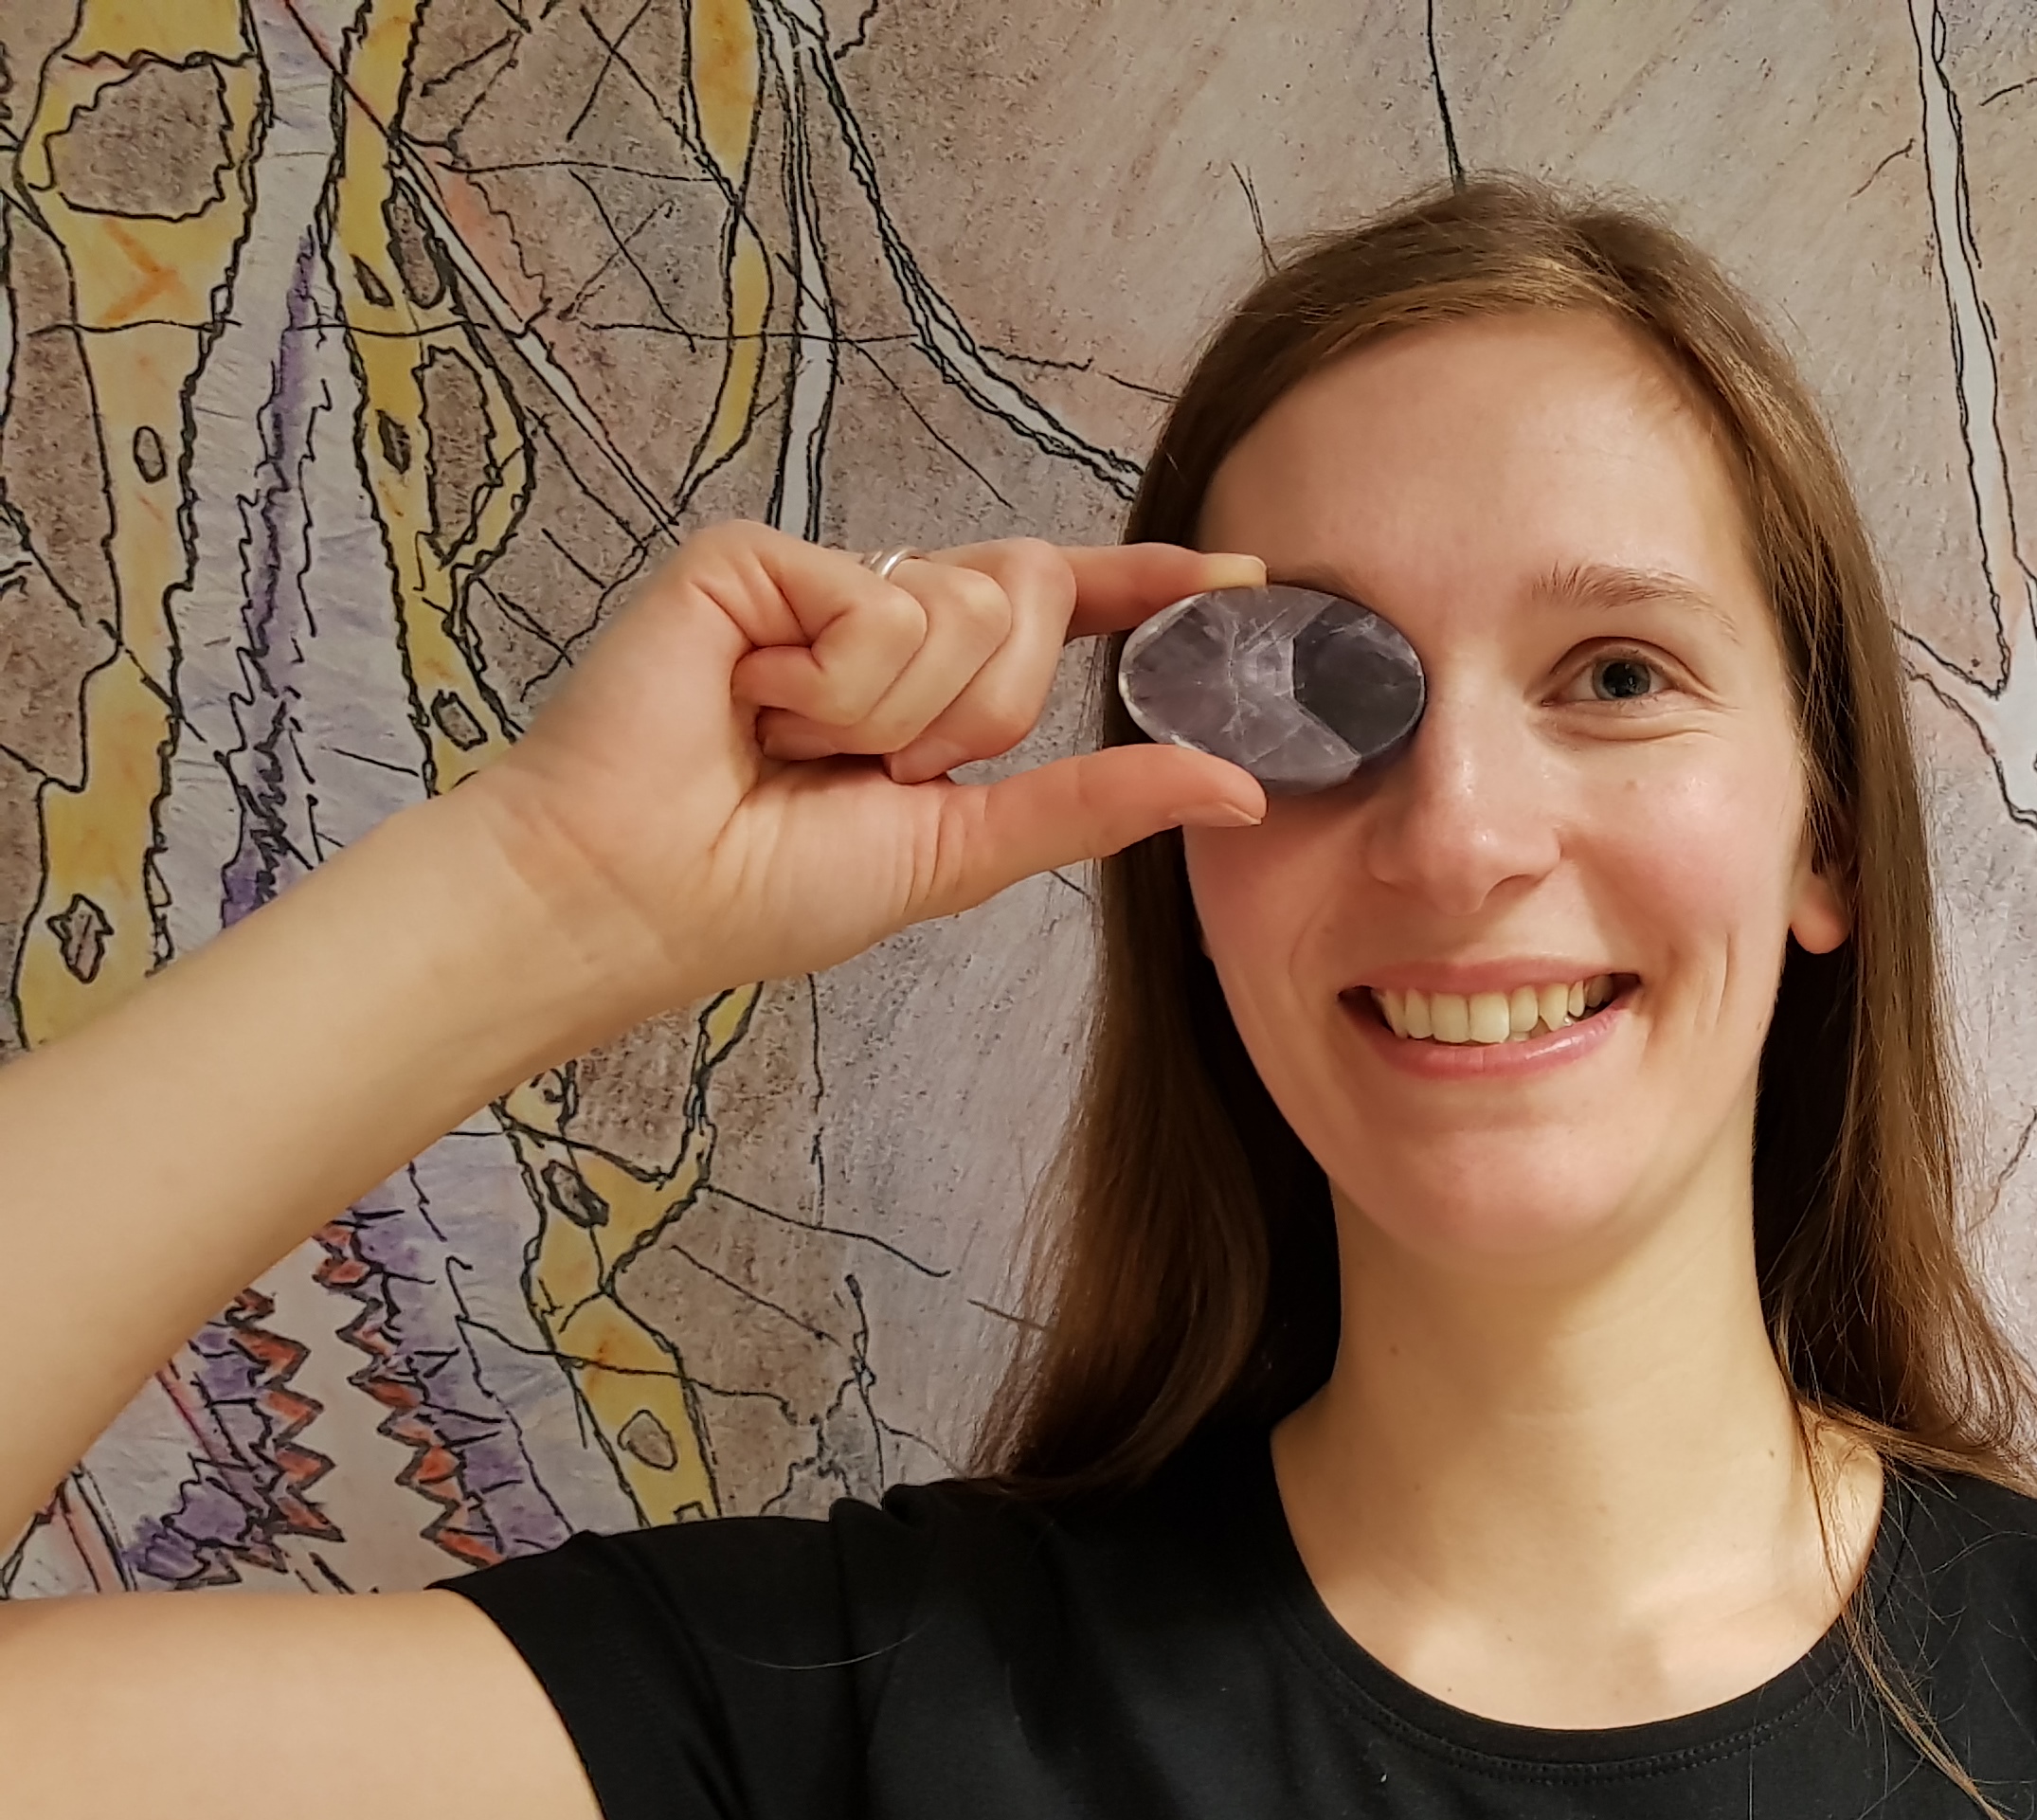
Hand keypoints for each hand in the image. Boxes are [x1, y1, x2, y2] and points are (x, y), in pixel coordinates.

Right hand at [458, 524, 1268, 1021]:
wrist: (637, 893)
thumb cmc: (770, 887)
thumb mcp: (967, 847)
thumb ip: (1098, 802)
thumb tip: (1244, 788)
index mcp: (932, 678)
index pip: (1061, 608)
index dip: (1148, 585)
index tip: (1246, 576)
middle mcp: (883, 612)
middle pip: (1030, 596)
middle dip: (982, 710)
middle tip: (876, 769)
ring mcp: (817, 579)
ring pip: (962, 603)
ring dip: (896, 713)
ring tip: (795, 747)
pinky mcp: (752, 557)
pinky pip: (876, 603)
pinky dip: (831, 685)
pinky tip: (750, 708)